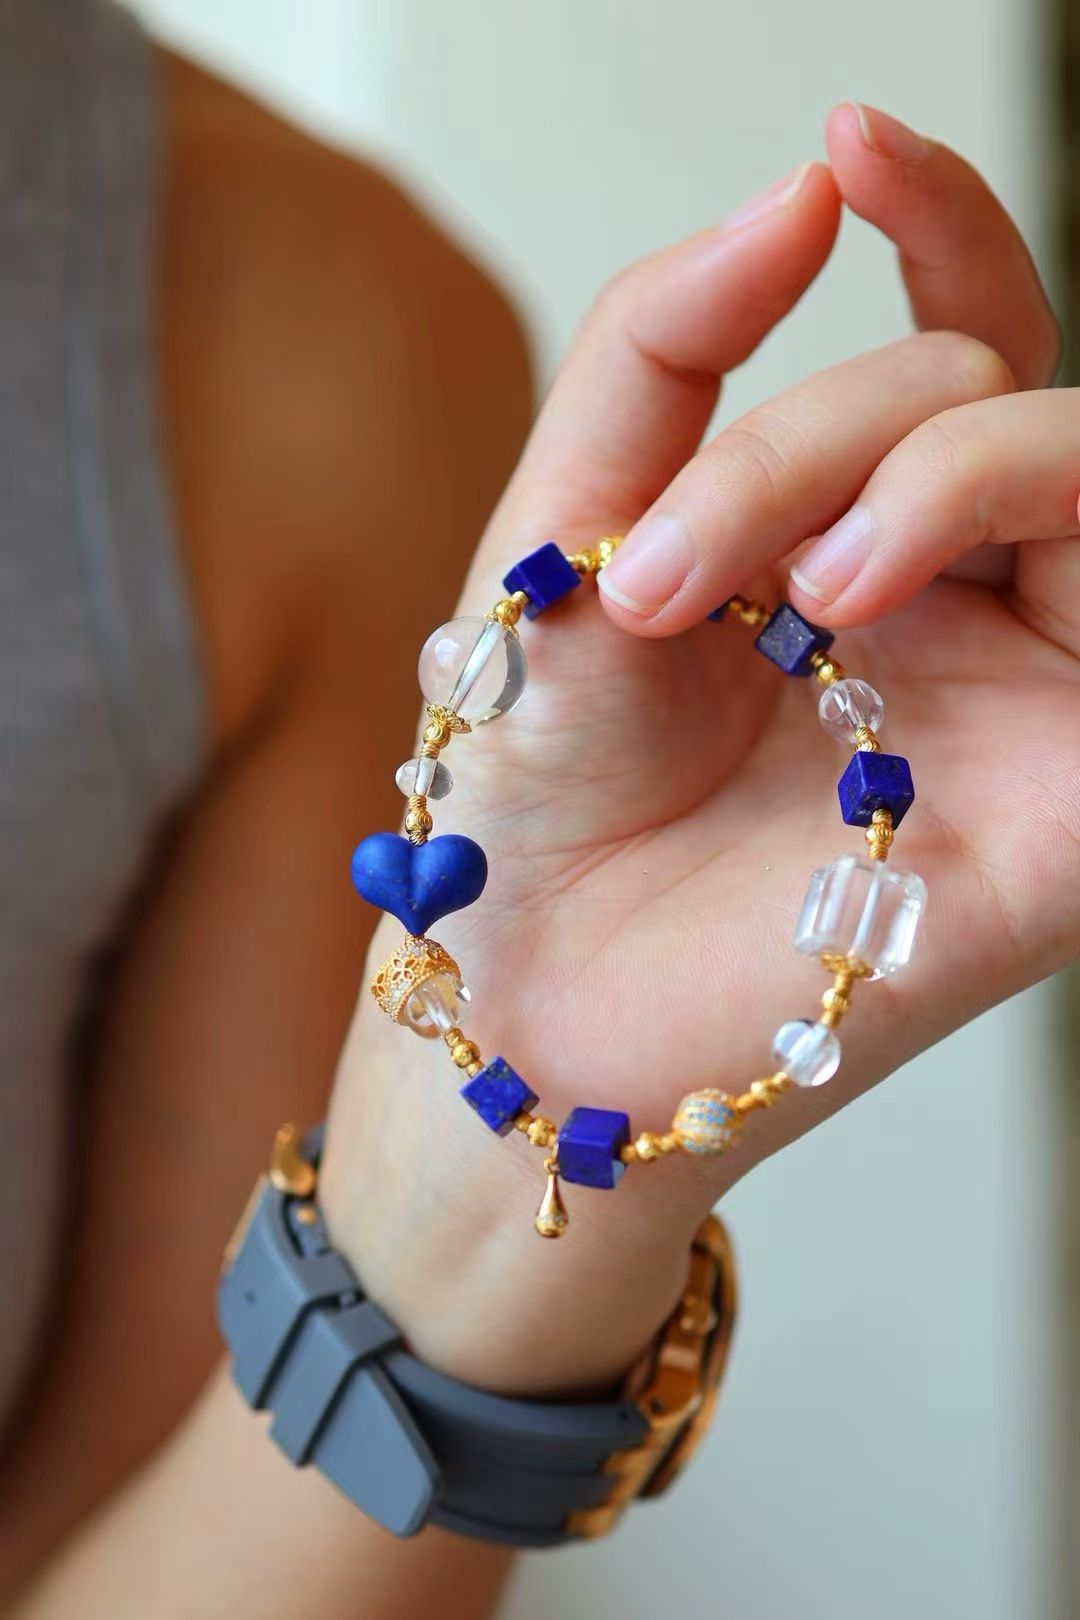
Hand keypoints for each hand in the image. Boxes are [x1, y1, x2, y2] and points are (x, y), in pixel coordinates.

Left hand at [321, 106, 1075, 1398]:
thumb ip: (661, 351)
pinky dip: (1042, 539)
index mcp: (847, 542)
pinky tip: (881, 590)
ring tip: (798, 593)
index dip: (937, 220)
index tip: (851, 145)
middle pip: (980, 393)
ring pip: (1075, 467)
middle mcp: (959, 608)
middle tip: (663, 574)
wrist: (527, 1000)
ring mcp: (1031, 700)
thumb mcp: (561, 533)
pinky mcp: (1075, 812)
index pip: (953, 341)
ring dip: (933, 471)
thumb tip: (804, 189)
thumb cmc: (536, 790)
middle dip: (817, 432)